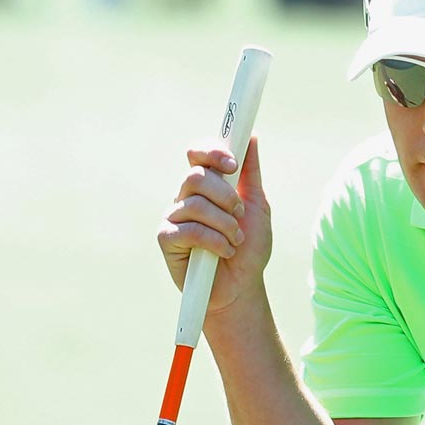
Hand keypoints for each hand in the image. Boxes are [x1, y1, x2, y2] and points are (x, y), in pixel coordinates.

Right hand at [155, 136, 271, 317]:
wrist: (241, 287)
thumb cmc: (249, 249)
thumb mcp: (258, 207)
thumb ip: (251, 174)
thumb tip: (252, 137)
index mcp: (206, 185)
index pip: (198, 153)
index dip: (212, 152)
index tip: (233, 164)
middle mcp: (186, 197)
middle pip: (196, 176)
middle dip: (225, 195)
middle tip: (240, 213)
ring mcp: (174, 216)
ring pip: (196, 204)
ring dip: (225, 224)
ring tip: (235, 240)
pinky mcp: (166, 238)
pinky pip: (189, 229)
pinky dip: (214, 241)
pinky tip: (224, 252)